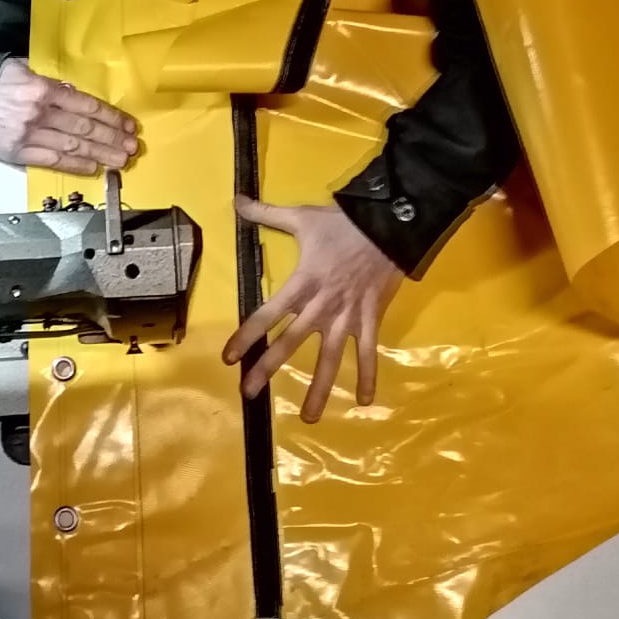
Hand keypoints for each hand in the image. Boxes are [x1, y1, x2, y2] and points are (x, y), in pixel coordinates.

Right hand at [0, 57, 137, 173]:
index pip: (86, 105)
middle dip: (112, 138)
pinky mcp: (18, 153)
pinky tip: (94, 168)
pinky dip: (75, 165)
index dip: (111, 116)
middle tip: (132, 145)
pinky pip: (53, 161)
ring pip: (74, 147)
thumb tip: (74, 94)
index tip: (128, 123)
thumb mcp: (21, 68)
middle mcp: (40, 113)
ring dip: (101, 154)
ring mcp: (29, 135)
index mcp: (43, 88)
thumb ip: (49, 81)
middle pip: (85, 128)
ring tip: (121, 160)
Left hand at [222, 197, 402, 422]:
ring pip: (329, 359)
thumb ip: (266, 213)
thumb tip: (236, 199)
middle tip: (248, 393)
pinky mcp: (369, 320)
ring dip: (319, 389)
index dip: (246, 337)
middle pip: (289, 344)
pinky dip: (367, 376)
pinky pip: (368, 353)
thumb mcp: (301, 216)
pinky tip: (364, 402)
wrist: (388, 226)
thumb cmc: (342, 225)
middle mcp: (320, 307)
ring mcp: (346, 318)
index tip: (229, 358)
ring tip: (308, 418)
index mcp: (301, 285)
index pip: (266, 315)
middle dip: (267, 369)